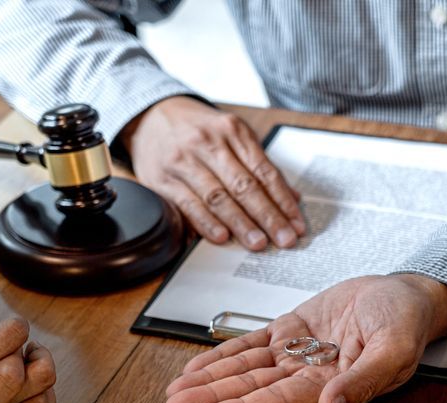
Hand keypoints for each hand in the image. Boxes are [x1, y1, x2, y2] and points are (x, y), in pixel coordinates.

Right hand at [122, 96, 304, 250]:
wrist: (151, 116)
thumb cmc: (199, 130)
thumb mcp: (232, 134)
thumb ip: (260, 166)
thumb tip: (292, 198)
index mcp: (233, 131)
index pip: (264, 171)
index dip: (283, 201)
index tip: (296, 224)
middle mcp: (209, 143)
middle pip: (244, 186)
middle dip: (268, 216)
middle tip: (284, 240)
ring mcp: (184, 161)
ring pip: (218, 197)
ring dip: (241, 223)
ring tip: (258, 243)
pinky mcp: (163, 179)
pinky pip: (189, 204)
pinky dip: (206, 222)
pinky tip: (221, 237)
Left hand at [166, 274, 446, 402]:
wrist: (407, 295)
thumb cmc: (406, 323)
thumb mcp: (392, 350)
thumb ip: (362, 381)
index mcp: (330, 387)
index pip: (278, 402)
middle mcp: (307, 375)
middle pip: (251, 389)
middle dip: (213, 398)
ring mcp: (296, 353)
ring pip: (245, 368)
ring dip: (210, 380)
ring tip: (176, 393)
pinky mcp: (290, 329)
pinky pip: (251, 343)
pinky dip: (224, 354)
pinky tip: (197, 368)